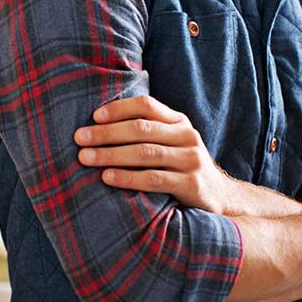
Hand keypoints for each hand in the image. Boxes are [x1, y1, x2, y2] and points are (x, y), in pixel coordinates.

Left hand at [74, 95, 235, 212]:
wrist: (222, 197)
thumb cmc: (182, 167)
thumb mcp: (171, 143)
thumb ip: (147, 132)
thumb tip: (97, 125)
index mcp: (178, 121)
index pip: (146, 105)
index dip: (118, 108)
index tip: (93, 116)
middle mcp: (186, 136)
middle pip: (141, 128)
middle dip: (106, 133)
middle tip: (79, 138)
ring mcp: (191, 159)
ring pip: (145, 152)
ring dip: (111, 154)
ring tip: (85, 158)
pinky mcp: (191, 184)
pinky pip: (154, 179)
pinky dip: (128, 177)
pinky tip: (107, 177)